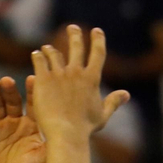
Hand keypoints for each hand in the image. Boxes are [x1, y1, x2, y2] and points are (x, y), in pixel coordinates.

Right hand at [0, 77, 45, 162]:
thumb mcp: (43, 158)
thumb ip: (51, 143)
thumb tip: (66, 131)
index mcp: (33, 124)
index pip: (33, 104)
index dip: (32, 92)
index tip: (33, 79)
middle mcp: (17, 121)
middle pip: (13, 101)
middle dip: (10, 90)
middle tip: (8, 80)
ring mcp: (0, 127)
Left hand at [30, 27, 129, 144]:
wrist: (65, 134)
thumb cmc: (85, 128)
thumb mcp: (102, 115)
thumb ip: (114, 102)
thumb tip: (126, 94)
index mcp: (92, 78)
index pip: (98, 53)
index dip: (98, 40)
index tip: (96, 31)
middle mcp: (76, 72)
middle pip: (76, 47)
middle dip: (75, 35)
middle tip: (72, 28)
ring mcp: (59, 74)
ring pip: (54, 53)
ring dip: (51, 49)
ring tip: (46, 48)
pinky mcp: (43, 79)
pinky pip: (40, 61)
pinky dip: (38, 56)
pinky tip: (36, 55)